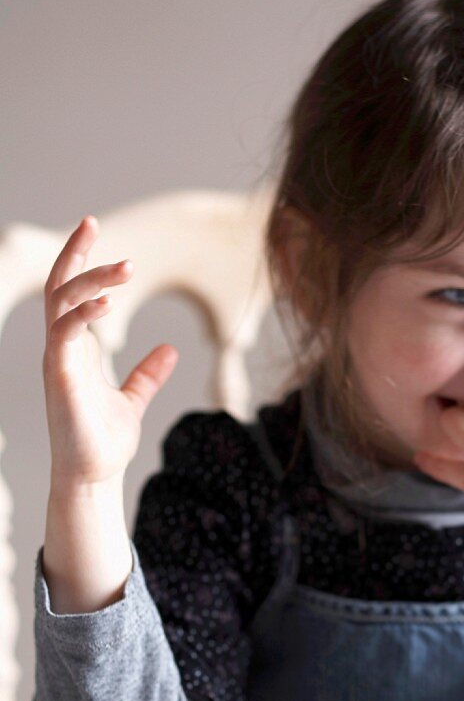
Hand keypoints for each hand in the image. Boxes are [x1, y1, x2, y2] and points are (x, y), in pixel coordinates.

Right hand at [43, 216, 177, 492]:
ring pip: (60, 303)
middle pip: (58, 287)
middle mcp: (61, 349)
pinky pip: (63, 334)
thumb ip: (148, 374)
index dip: (79, 260)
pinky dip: (82, 314)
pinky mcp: (60, 377)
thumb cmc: (105, 442)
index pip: (70, 293)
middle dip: (74, 253)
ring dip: (89, 279)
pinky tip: (105, 302)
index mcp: (76, 350)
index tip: (92, 228)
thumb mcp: (133, 400)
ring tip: (124, 268)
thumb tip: (170, 351)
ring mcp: (57, 361)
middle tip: (94, 223)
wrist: (94, 478)